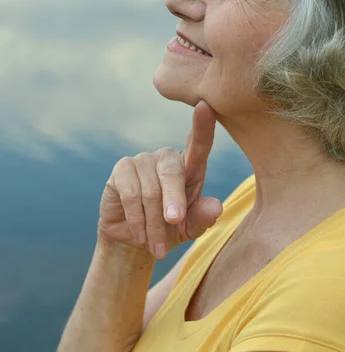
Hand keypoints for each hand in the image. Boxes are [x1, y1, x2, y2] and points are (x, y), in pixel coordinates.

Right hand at [98, 100, 222, 258]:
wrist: (136, 241)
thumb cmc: (170, 228)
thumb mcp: (190, 228)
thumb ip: (203, 218)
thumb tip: (216, 207)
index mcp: (191, 167)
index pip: (199, 143)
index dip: (202, 125)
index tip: (205, 106)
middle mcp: (167, 158)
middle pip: (173, 173)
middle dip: (174, 203)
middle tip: (175, 224)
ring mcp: (143, 160)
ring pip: (150, 191)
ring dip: (153, 223)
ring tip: (157, 245)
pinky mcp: (122, 169)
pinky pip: (130, 193)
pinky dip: (137, 219)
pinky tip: (139, 234)